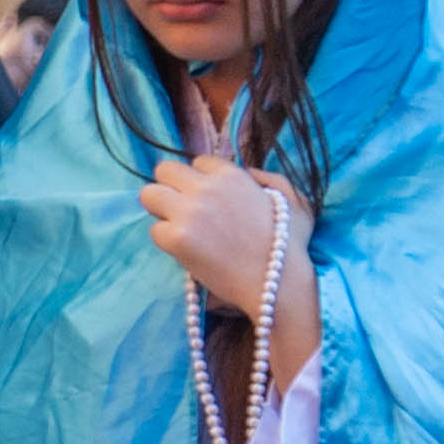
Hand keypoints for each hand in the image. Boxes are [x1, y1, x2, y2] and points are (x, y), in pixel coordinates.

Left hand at [141, 153, 306, 326]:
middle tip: (182, 209)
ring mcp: (188, 211)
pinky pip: (154, 229)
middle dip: (170, 187)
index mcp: (233, 176)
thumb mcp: (294, 201)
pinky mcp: (175, 237)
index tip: (207, 197)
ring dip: (160, 210)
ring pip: (148, 195)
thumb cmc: (289, 245)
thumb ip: (269, 179)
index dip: (200, 180)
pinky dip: (166, 240)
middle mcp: (206, 188)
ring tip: (180, 227)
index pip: (197, 162)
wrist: (276, 282)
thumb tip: (247, 171)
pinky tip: (186, 250)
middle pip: (163, 171)